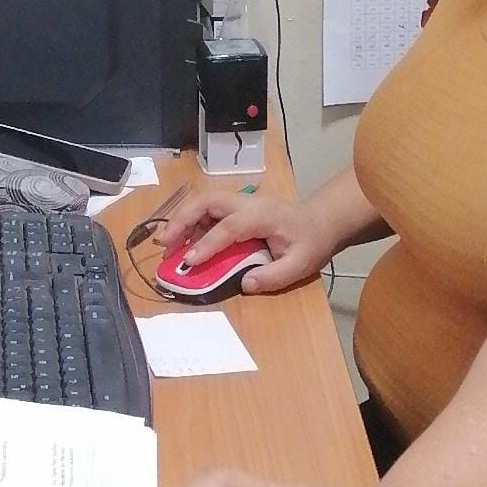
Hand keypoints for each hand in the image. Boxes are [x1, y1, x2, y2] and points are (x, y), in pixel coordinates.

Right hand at [154, 193, 332, 293]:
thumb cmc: (311, 241)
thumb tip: (245, 284)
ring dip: (182, 219)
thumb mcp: (300, 264)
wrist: (322, 220)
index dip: (207, 243)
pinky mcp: (236, 206)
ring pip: (203, 201)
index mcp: (262, 215)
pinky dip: (191, 221)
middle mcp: (247, 202)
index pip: (229, 227)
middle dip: (182, 220)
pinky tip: (184, 242)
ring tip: (167, 244)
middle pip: (207, 201)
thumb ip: (273, 275)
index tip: (189, 261)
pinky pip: (208, 209)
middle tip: (164, 244)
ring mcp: (240, 201)